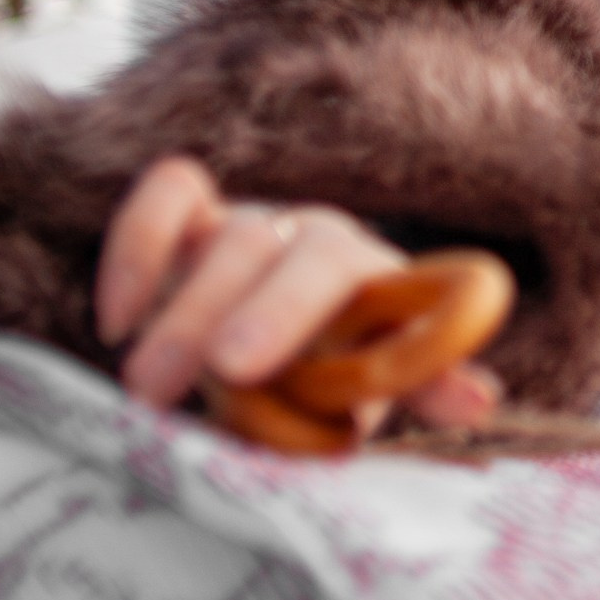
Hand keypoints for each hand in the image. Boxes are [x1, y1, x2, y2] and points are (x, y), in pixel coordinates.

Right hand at [97, 157, 501, 429]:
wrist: (262, 355)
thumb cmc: (320, 378)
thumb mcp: (367, 392)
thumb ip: (418, 386)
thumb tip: (479, 401)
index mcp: (375, 281)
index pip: (381, 282)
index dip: (366, 317)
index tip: (310, 365)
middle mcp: (321, 239)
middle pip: (306, 254)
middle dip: (265, 311)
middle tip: (225, 373)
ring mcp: (255, 222)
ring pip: (231, 240)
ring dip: (188, 312)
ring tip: (148, 389)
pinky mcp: (193, 214)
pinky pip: (168, 198)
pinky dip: (139, 246)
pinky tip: (119, 318)